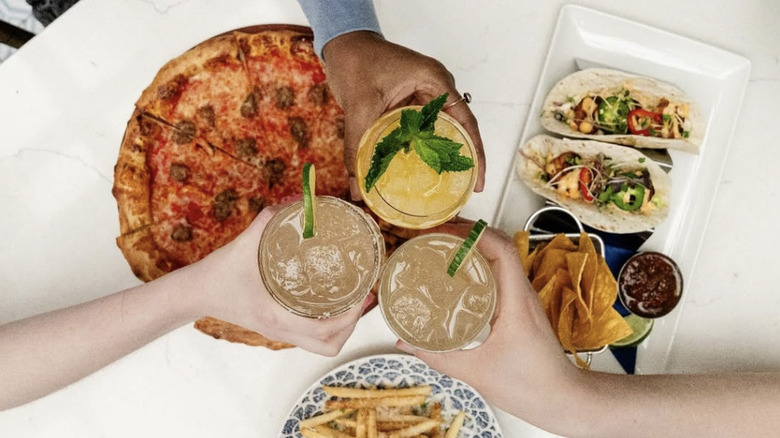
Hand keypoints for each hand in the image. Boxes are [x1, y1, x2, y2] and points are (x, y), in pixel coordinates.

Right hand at [187, 203, 370, 355]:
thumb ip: (268, 220)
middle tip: (363, 298)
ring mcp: (278, 333)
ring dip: (342, 329)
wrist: (195, 293)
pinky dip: (328, 327)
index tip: (362, 295)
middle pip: (328, 346)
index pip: (322, 331)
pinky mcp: (276, 328)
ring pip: (320, 346)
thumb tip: (298, 200)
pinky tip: (332, 303)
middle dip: (352, 326)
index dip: (348, 317)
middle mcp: (279, 330)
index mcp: (275, 316)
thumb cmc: (218, 273)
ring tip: (354, 302)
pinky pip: (310, 337)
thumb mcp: (242, 244)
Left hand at [321, 31, 485, 198]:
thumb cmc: (356, 60)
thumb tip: (358, 187)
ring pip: (440, 133)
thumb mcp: (358, 106)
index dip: (476, 154)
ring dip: (439, 158)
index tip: (478, 181)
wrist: (344, 44)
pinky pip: (422, 131)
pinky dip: (421, 151)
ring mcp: (425, 96)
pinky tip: (416, 172)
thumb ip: (357, 147)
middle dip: (461, 161)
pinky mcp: (411, 104)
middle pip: (458, 130)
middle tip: (462, 192)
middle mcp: (436, 89)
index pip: (466, 122)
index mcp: (434, 82)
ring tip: (442, 188)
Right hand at [395, 221, 577, 420]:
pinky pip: (497, 276)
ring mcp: (521, 299)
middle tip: (435, 235)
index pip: (500, 248)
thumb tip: (406, 342)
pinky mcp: (518, 308)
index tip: (443, 232)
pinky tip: (455, 277)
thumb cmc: (532, 386)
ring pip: (498, 258)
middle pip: (498, 244)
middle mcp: (521, 293)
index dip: (471, 232)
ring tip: (441, 249)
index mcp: (516, 300)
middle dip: (465, 233)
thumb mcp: (475, 371)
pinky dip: (476, 267)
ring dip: (471, 247)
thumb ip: (437, 356)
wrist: (562, 400)